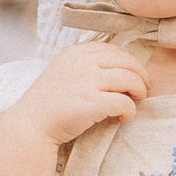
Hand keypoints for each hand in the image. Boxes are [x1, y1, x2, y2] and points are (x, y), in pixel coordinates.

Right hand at [4, 43, 149, 147]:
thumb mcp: (64, 72)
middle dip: (142, 75)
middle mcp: (82, 62)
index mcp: (76, 52)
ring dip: (139, 92)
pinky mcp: (92, 103)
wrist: (31, 125)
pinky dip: (130, 111)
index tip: (135, 76)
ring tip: (135, 103)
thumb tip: (120, 70)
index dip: (130, 62)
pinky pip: (124, 102)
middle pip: (127, 61)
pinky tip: (124, 118)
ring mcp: (87, 81)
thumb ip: (86, 66)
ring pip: (130, 79)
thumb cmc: (49, 104)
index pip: (114, 50)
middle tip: (144, 90)